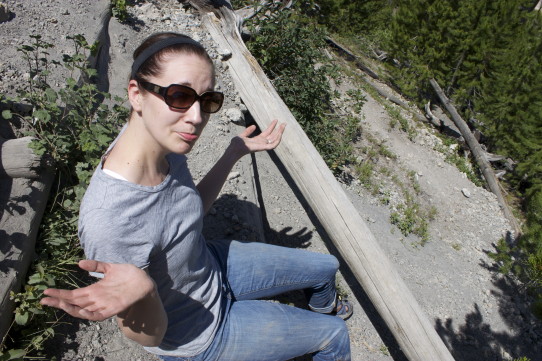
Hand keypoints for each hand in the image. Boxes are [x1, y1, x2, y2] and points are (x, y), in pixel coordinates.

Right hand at [40, 260, 154, 320]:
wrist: (145, 281)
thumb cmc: (128, 275)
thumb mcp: (110, 268)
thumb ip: (96, 266)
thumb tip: (79, 263)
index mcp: (94, 291)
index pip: (73, 295)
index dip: (59, 294)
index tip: (46, 292)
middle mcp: (96, 299)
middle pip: (73, 303)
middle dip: (58, 302)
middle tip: (43, 300)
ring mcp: (104, 305)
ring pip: (82, 310)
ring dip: (69, 308)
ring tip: (57, 303)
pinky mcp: (113, 309)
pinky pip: (97, 315)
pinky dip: (88, 314)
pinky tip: (78, 310)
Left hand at [230, 119, 285, 156]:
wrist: (234, 148)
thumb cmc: (237, 144)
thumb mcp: (243, 135)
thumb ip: (248, 131)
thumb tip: (253, 126)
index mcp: (257, 140)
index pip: (267, 132)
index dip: (272, 126)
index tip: (276, 120)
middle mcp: (261, 143)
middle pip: (273, 136)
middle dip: (279, 130)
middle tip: (284, 123)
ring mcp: (262, 146)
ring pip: (274, 140)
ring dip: (280, 133)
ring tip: (283, 126)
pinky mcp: (262, 148)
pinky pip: (272, 145)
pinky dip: (277, 140)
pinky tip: (280, 134)